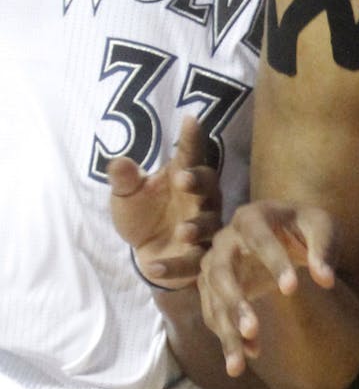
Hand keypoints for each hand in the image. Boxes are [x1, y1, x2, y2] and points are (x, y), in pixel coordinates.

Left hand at [109, 116, 221, 289]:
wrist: (147, 254)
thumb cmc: (144, 216)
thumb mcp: (127, 196)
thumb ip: (124, 180)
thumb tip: (118, 161)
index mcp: (184, 178)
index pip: (191, 154)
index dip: (192, 138)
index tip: (190, 119)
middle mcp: (201, 200)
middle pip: (209, 186)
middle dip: (199, 181)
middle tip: (183, 178)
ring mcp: (203, 229)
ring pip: (210, 225)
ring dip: (198, 227)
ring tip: (182, 230)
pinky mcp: (198, 257)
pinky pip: (191, 262)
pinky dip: (174, 266)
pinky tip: (153, 268)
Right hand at [198, 201, 337, 376]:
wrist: (284, 232)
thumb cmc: (305, 227)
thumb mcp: (322, 228)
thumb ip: (324, 250)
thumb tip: (327, 280)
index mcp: (252, 216)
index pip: (260, 239)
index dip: (274, 263)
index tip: (292, 289)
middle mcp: (225, 239)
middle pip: (221, 272)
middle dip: (235, 302)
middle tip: (254, 329)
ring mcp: (214, 264)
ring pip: (212, 299)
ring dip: (226, 330)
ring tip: (242, 362)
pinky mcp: (212, 288)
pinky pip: (214, 314)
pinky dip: (228, 337)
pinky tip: (246, 357)